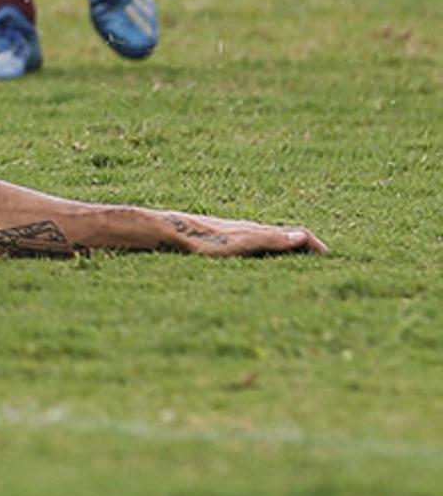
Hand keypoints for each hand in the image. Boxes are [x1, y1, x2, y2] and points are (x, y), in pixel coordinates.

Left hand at [159, 212, 327, 255]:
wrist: (166, 232)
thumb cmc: (202, 240)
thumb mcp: (240, 244)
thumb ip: (269, 240)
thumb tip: (303, 236)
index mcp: (258, 230)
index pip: (297, 235)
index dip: (315, 246)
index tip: (331, 258)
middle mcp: (249, 230)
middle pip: (284, 237)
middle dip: (305, 248)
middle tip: (321, 264)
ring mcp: (234, 235)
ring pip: (267, 242)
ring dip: (285, 252)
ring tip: (296, 266)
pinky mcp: (220, 242)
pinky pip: (251, 248)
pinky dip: (265, 255)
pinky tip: (257, 264)